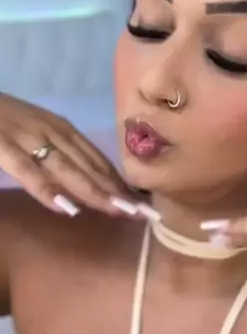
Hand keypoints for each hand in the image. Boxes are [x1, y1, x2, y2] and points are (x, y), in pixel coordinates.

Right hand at [0, 93, 141, 216]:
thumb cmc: (0, 118)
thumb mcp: (34, 133)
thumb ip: (57, 154)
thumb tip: (85, 185)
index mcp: (60, 128)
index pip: (97, 159)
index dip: (120, 183)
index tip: (143, 206)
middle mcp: (50, 130)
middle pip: (89, 166)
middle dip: (118, 192)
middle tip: (145, 215)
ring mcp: (25, 136)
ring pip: (66, 169)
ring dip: (94, 192)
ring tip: (119, 212)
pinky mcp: (0, 144)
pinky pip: (27, 170)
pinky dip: (48, 189)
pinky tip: (68, 208)